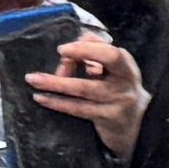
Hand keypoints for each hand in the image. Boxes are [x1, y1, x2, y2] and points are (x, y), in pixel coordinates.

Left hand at [26, 32, 148, 157]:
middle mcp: (124, 83)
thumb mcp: (114, 68)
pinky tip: (41, 98)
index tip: (63, 49)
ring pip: (83, 89)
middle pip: (100, 67)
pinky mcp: (106, 118)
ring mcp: (116, 102)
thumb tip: (74, 43)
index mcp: (126, 65)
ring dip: (55, 83)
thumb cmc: (118, 88)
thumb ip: (95, 50)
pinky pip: (78, 109)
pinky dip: (58, 103)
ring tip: (33, 79)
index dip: (87, 48)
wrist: (135, 123)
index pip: (110, 53)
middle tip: (53, 56)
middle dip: (74, 59)